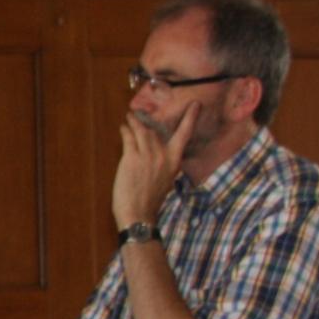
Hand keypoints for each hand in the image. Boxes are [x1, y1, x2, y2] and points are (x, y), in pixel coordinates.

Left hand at [114, 102, 195, 229]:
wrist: (139, 214)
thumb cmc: (150, 200)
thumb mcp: (165, 180)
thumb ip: (164, 164)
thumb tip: (157, 153)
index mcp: (175, 162)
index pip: (185, 135)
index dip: (190, 118)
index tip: (196, 104)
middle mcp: (164, 156)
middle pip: (157, 130)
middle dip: (149, 117)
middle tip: (140, 109)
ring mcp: (148, 156)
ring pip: (141, 131)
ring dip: (134, 122)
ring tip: (129, 116)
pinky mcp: (132, 159)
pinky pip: (129, 138)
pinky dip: (125, 130)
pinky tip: (123, 127)